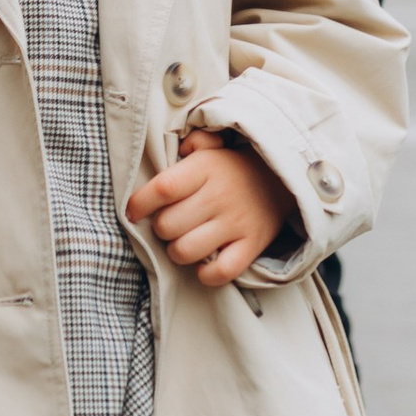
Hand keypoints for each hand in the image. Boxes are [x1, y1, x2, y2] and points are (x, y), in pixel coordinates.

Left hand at [128, 128, 295, 288]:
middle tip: (168, 223)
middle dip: (160, 228)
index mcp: (206, 168)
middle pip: (167, 225)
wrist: (282, 182)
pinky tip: (202, 263)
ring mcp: (237, 223)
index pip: (163, 188)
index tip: (132, 210)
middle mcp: (220, 196)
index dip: (140, 203)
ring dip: (177, 251)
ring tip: (183, 241)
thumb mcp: (212, 146)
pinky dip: (206, 274)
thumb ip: (191, 142)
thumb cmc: (232, 168)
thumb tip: (178, 147)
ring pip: (185, 251)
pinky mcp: (252, 246)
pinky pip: (220, 272)